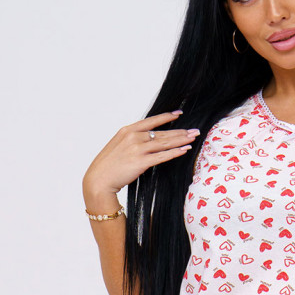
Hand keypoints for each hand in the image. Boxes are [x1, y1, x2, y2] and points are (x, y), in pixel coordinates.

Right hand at [82, 110, 198, 201]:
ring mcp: (137, 149)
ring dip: (181, 140)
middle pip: (161, 133)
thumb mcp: (118, 146)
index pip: (151, 121)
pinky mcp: (141, 162)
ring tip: (193, 138)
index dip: (167, 117)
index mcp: (127, 131)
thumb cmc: (108, 166)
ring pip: (164, 143)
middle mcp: (133, 137)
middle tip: (194, 131)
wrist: (99, 180)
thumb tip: (147, 140)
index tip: (179, 114)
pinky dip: (175, 152)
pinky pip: (162, 156)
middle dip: (180, 132)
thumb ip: (132, 140)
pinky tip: (184, 150)